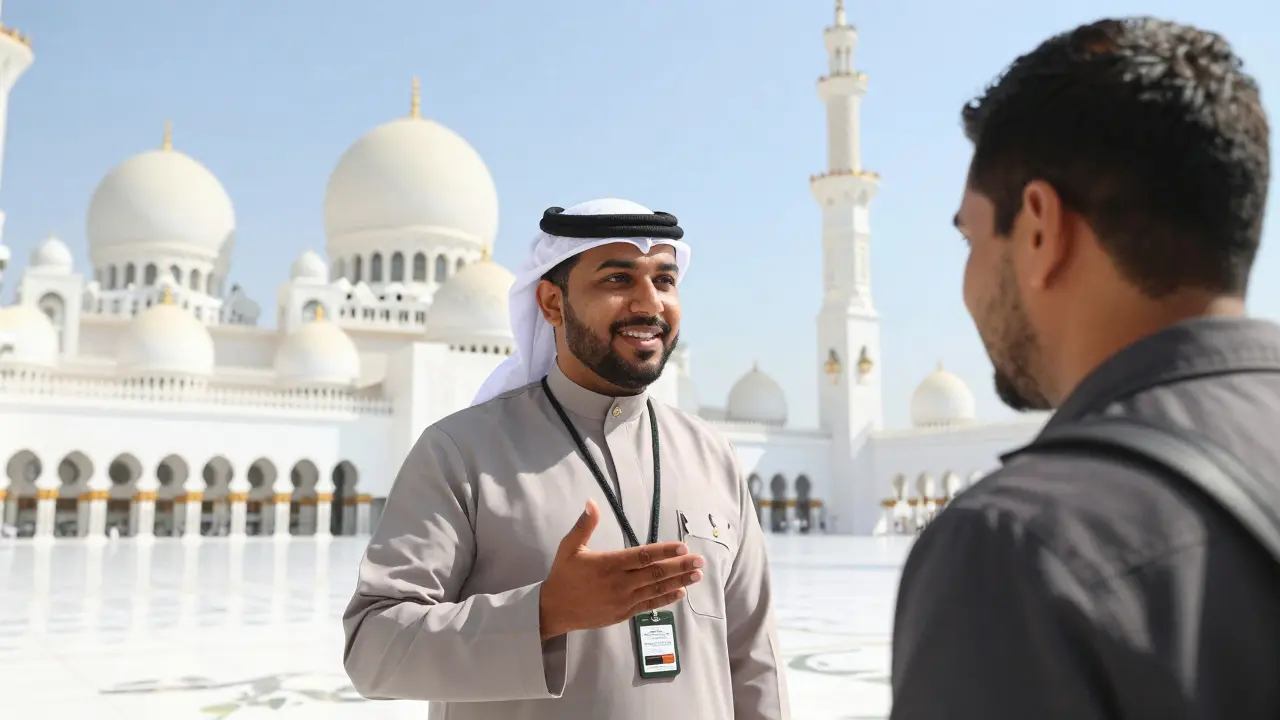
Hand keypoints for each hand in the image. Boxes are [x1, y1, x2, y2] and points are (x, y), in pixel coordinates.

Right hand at [539, 500, 703, 640]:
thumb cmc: (563, 576)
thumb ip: (584, 525)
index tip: (682, 546)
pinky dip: (666, 600)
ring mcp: (623, 600)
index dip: (663, 551)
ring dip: (679, 582)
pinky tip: (681, 593)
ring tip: (697, 575)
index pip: (642, 556)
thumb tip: (591, 502)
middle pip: (655, 573)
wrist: (554, 610)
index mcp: (609, 564)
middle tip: (700, 560)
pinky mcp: (624, 613)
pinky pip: (649, 606)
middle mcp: (620, 583)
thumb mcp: (569, 547)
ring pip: (656, 590)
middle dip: (680, 566)